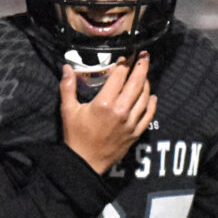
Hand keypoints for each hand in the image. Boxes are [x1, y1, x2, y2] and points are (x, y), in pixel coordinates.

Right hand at [60, 53, 156, 173]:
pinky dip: (152, 103)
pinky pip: (148, 114)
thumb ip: (68, 87)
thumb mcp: (68, 110)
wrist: (85, 163)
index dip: (124, 64)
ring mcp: (130, 122)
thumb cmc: (75, 136)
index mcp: (104, 103)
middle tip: (145, 55)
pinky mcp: (135, 133)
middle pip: (137, 82)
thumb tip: (66, 67)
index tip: (126, 56)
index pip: (119, 76)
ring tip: (144, 75)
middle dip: (142, 66)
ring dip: (146, 83)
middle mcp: (121, 110)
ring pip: (145, 97)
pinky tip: (152, 96)